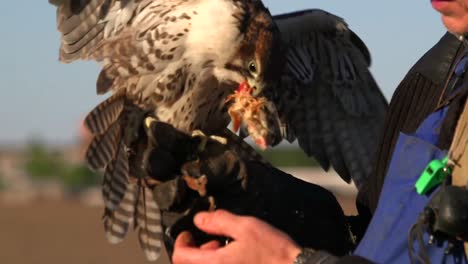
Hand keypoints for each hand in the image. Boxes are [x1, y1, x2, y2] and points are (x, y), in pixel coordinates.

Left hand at [172, 210, 300, 263]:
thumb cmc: (273, 252)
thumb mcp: (246, 227)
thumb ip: (219, 221)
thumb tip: (198, 219)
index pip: (181, 257)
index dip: (181, 242)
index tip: (189, 233)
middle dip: (197, 250)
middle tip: (214, 239)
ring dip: (208, 258)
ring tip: (227, 247)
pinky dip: (220, 263)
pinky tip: (237, 257)